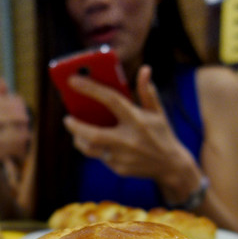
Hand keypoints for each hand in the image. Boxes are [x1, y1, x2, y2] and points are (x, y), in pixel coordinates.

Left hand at [62, 66, 200, 200]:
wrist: (171, 166)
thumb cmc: (161, 133)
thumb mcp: (158, 112)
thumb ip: (147, 91)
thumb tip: (144, 69)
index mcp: (138, 120)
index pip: (111, 100)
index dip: (91, 88)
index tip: (72, 80)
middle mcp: (129, 140)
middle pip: (93, 133)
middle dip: (75, 125)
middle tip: (67, 118)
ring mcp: (123, 157)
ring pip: (91, 149)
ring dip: (79, 139)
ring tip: (75, 130)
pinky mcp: (119, 169)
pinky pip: (99, 157)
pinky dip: (93, 148)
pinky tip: (89, 141)